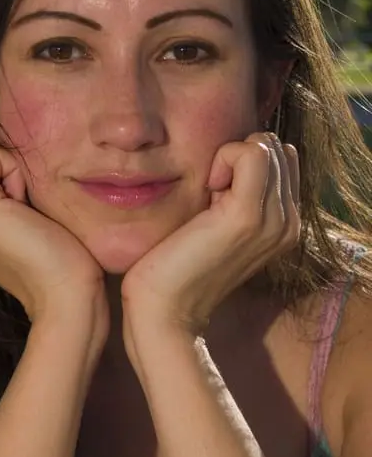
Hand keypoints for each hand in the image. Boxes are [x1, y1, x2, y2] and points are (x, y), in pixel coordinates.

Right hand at [0, 137, 107, 339]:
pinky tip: (27, 208)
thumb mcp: (24, 220)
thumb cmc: (59, 263)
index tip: (30, 212)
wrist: (65, 296)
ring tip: (28, 214)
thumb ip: (6, 194)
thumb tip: (10, 156)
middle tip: (30, 214)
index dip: (10, 175)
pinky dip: (16, 170)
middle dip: (9, 173)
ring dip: (14, 173)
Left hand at [121, 132, 299, 337]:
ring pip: (266, 147)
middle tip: (211, 194)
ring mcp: (274, 220)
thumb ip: (237, 191)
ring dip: (230, 158)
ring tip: (209, 195)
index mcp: (286, 223)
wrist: (165, 309)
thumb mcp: (217, 221)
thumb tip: (233, 154)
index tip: (217, 192)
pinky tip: (207, 189)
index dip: (245, 161)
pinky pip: (251, 153)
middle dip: (240, 157)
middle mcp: (290, 222)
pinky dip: (224, 158)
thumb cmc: (178, 262)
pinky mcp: (248, 216)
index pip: (283, 158)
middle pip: (278, 148)